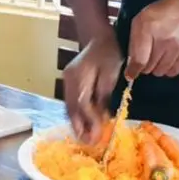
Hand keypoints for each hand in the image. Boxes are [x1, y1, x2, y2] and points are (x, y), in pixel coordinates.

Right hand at [63, 27, 122, 144]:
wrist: (99, 36)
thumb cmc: (109, 52)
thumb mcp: (111, 73)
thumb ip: (104, 94)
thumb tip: (101, 117)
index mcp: (79, 76)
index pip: (81, 104)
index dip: (89, 121)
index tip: (97, 135)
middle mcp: (68, 80)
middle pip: (71, 108)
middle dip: (79, 127)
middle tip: (88, 143)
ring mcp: (66, 81)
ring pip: (69, 107)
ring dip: (76, 123)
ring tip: (85, 138)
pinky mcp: (69, 82)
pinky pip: (71, 102)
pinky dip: (77, 115)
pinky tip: (84, 124)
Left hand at [126, 0, 178, 79]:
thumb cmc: (163, 11)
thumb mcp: (142, 18)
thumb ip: (135, 39)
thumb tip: (132, 62)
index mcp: (148, 28)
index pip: (139, 59)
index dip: (133, 70)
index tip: (130, 75)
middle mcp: (163, 40)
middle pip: (149, 67)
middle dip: (144, 65)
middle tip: (146, 56)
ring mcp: (177, 48)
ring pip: (160, 71)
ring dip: (156, 67)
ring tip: (158, 56)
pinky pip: (174, 71)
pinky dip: (168, 69)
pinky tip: (167, 60)